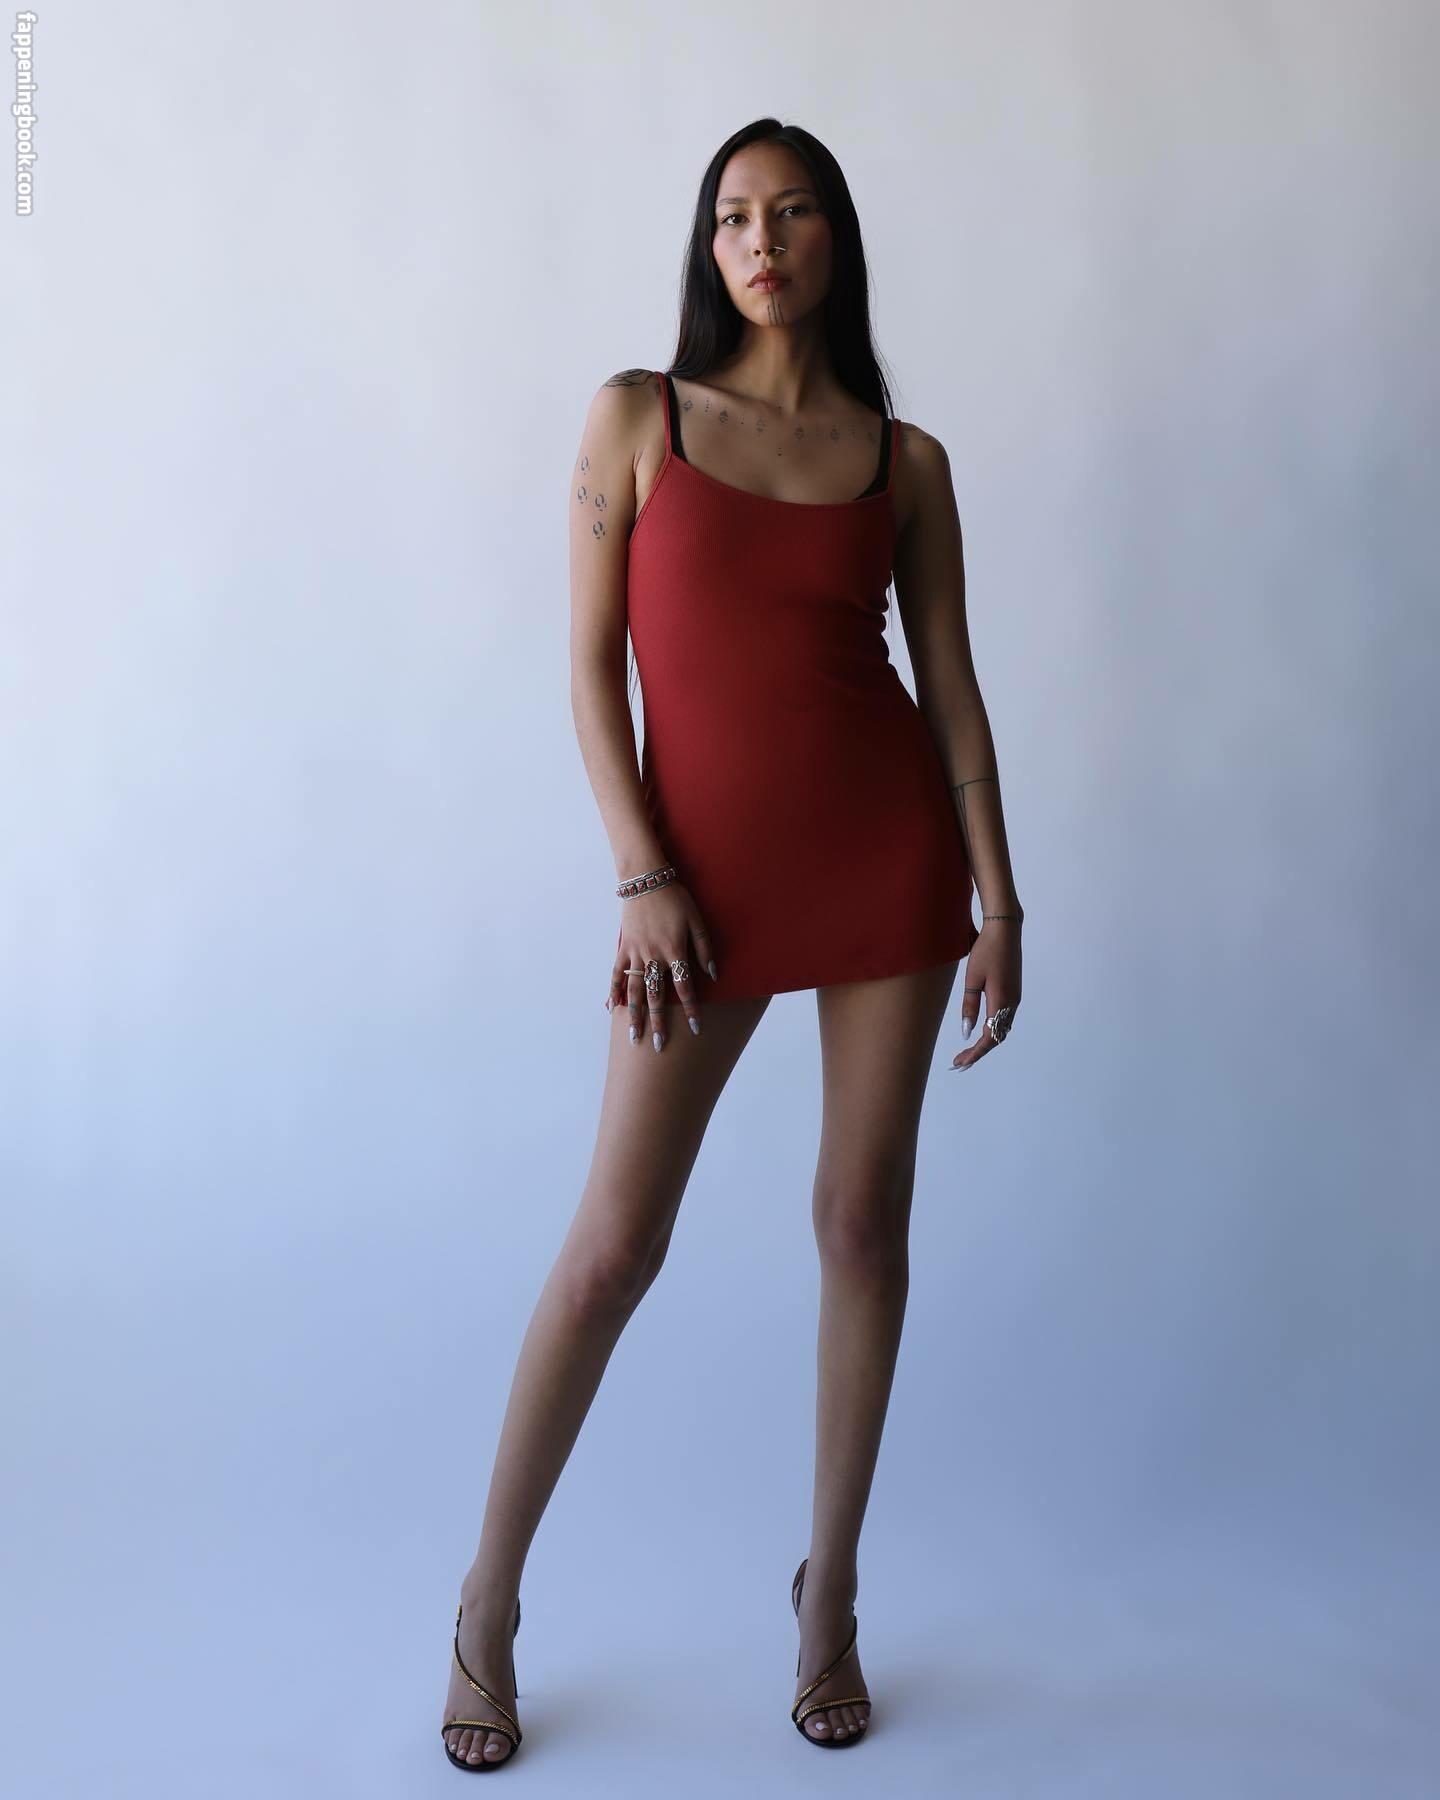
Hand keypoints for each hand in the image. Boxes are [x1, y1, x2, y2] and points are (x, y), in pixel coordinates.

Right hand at [605, 883, 716, 1050]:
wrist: (645, 880)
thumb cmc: (675, 898)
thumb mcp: (696, 919)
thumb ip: (704, 948)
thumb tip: (712, 975)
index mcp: (674, 950)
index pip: (685, 987)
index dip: (690, 1009)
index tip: (695, 1029)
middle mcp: (654, 956)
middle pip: (657, 996)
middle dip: (659, 1022)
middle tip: (658, 1046)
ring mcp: (635, 953)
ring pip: (635, 990)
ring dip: (634, 1015)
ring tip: (633, 1036)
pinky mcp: (623, 948)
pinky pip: (616, 974)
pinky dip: (614, 992)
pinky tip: (612, 1010)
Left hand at [951, 919, 1021, 1070]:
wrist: (1004, 930)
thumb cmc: (986, 951)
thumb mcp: (972, 979)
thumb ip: (970, 1007)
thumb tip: (967, 1033)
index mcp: (1001, 1002)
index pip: (989, 1037)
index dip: (975, 1053)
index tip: (960, 1063)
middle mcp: (1012, 1003)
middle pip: (997, 1036)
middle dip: (979, 1052)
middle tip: (960, 1062)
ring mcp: (1015, 998)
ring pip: (1002, 1028)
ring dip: (986, 1041)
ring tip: (967, 1051)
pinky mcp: (1013, 991)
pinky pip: (1004, 1018)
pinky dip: (992, 1029)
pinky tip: (980, 1030)